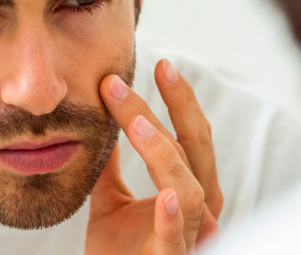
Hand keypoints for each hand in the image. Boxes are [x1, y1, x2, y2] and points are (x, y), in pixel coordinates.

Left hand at [85, 59, 223, 254]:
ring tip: (135, 122)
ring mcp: (190, 240)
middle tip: (157, 69)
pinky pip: (176, 241)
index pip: (190, 137)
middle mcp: (199, 213)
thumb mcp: (111, 207)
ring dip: (164, 153)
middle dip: (179, 109)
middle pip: (197, 152)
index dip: (178, 101)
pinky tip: (166, 196)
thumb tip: (101, 125)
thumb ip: (111, 170)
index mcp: (190, 194)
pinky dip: (173, 219)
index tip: (157, 64)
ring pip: (190, 189)